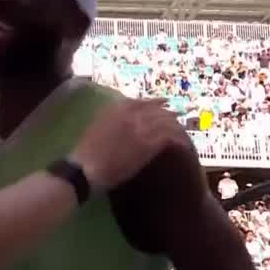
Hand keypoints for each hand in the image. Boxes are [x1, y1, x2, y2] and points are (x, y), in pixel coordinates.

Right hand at [72, 98, 188, 190]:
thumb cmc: (85, 152)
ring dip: (177, 126)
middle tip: (182, 116)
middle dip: (170, 113)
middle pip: (157, 110)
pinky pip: (168, 137)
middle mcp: (130, 114)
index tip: (165, 102)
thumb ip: (111, 119)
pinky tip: (183, 144)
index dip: (156, 102)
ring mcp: (140, 128)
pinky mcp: (147, 144)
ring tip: (184, 131)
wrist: (85, 168)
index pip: (142, 101)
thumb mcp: (96, 127)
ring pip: (165, 122)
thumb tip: (123, 120)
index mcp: (115, 109)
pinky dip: (177, 140)